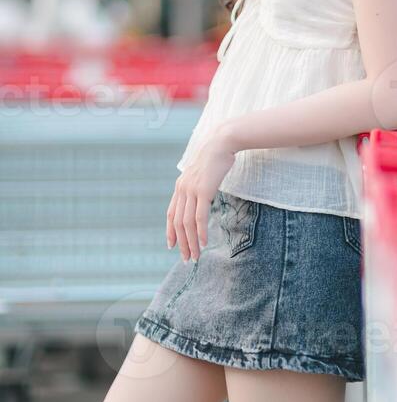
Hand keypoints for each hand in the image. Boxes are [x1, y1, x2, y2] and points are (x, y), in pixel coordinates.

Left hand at [166, 126, 236, 262]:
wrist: (222, 143)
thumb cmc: (215, 158)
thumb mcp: (202, 174)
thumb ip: (197, 186)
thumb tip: (200, 198)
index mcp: (180, 187)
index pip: (171, 214)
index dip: (170, 232)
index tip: (172, 246)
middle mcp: (182, 189)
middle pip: (178, 223)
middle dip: (182, 243)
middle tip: (187, 258)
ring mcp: (191, 190)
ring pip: (188, 223)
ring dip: (191, 242)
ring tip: (195, 256)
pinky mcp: (203, 191)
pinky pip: (200, 217)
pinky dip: (200, 232)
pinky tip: (204, 243)